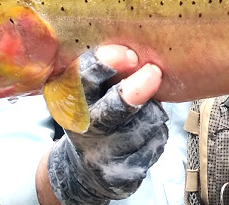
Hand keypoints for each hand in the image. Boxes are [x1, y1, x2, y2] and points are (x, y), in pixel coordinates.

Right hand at [47, 46, 167, 204]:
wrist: (86, 170)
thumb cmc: (97, 115)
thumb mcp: (92, 92)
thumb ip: (111, 72)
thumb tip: (143, 52)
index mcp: (71, 102)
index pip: (81, 80)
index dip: (104, 64)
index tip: (129, 55)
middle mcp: (83, 131)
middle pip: (112, 110)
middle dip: (136, 90)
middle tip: (154, 72)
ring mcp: (102, 156)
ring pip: (146, 123)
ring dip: (154, 112)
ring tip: (144, 112)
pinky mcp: (122, 175)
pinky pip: (156, 143)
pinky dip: (158, 134)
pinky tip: (145, 135)